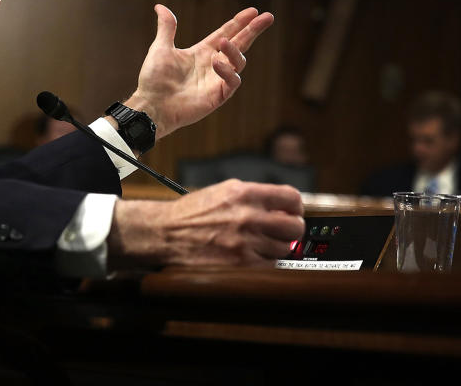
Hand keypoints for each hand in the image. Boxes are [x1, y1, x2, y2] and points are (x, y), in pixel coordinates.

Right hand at [107, 180, 304, 269]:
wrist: (165, 233)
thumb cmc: (191, 214)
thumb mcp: (222, 193)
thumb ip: (253, 197)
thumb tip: (281, 207)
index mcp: (244, 194)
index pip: (291, 198)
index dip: (296, 208)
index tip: (292, 213)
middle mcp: (248, 216)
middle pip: (294, 227)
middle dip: (290, 231)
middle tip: (280, 234)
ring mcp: (245, 242)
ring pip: (283, 250)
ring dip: (273, 250)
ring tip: (256, 246)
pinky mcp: (240, 264)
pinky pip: (269, 267)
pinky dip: (262, 264)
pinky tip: (247, 258)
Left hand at [125, 5, 273, 138]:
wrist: (151, 105)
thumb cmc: (154, 80)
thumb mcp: (161, 48)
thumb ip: (167, 27)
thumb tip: (160, 6)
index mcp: (202, 52)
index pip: (226, 33)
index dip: (239, 22)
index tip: (253, 10)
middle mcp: (213, 64)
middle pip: (239, 44)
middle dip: (253, 30)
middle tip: (268, 17)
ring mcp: (217, 80)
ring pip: (238, 62)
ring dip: (234, 51)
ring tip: (225, 43)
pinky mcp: (218, 96)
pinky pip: (232, 82)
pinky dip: (228, 71)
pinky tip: (217, 63)